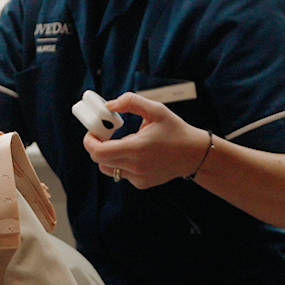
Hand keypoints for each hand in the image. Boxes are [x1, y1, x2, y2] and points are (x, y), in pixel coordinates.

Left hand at [83, 93, 209, 189]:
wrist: (194, 154)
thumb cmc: (175, 130)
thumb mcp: (156, 110)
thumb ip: (130, 102)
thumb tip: (109, 105)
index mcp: (136, 148)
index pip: (98, 152)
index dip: (89, 141)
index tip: (93, 130)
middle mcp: (135, 166)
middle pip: (99, 161)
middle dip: (96, 145)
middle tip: (105, 133)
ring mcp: (138, 177)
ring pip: (108, 168)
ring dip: (108, 155)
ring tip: (121, 142)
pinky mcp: (141, 183)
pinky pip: (121, 173)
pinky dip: (121, 163)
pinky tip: (136, 153)